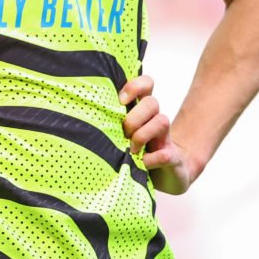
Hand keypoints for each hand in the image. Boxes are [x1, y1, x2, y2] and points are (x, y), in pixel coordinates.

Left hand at [119, 74, 195, 194]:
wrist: (169, 175)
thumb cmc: (136, 152)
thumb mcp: (123, 135)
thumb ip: (112, 123)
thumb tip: (84, 118)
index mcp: (143, 112)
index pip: (146, 84)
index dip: (135, 86)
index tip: (121, 100)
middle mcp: (156, 120)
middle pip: (152, 103)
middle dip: (134, 118)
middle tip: (124, 134)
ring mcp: (166, 139)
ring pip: (162, 121)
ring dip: (142, 135)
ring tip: (132, 150)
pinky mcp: (174, 158)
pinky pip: (166, 154)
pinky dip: (152, 160)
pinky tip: (143, 164)